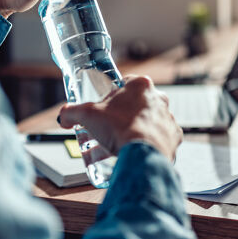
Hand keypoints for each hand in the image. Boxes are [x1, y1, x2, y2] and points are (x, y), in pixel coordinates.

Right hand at [58, 75, 182, 159]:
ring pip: (146, 122)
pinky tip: (132, 152)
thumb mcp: (87, 115)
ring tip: (115, 145)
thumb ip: (71, 112)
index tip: (102, 108)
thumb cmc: (120, 129)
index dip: (110, 97)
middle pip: (135, 104)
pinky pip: (157, 139)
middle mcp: (158, 99)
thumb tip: (64, 116)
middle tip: (106, 129)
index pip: (124, 84)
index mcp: (140, 85)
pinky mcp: (173, 138)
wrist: (143, 154)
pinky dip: (145, 145)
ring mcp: (167, 118)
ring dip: (132, 131)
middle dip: (120, 117)